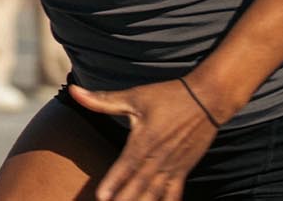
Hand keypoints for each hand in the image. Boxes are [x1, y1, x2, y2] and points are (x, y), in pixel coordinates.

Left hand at [68, 79, 221, 200]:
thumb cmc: (169, 96)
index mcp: (144, 142)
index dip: (113, 183)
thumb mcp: (135, 96)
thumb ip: (103, 100)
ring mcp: (172, 167)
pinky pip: (173, 195)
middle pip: (137, 187)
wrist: (208, 99)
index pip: (125, 167)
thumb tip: (74, 92)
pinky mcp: (183, 171)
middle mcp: (157, 159)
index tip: (102, 197)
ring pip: (153, 194)